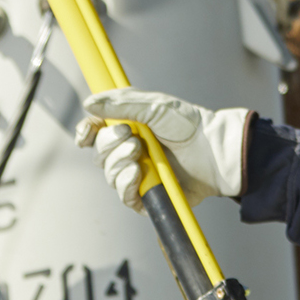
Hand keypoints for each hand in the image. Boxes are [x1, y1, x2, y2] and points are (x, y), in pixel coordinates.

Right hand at [81, 88, 248, 212]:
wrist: (213, 151)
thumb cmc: (188, 125)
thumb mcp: (154, 106)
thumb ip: (121, 104)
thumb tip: (88, 103)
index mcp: (129, 128)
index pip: (96, 131)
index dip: (86, 132)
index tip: (86, 133)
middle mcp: (130, 152)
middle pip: (100, 153)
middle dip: (110, 144)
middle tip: (132, 137)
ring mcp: (139, 174)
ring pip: (110, 174)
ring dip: (120, 162)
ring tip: (140, 153)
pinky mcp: (148, 196)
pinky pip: (124, 195)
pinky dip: (127, 184)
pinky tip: (138, 173)